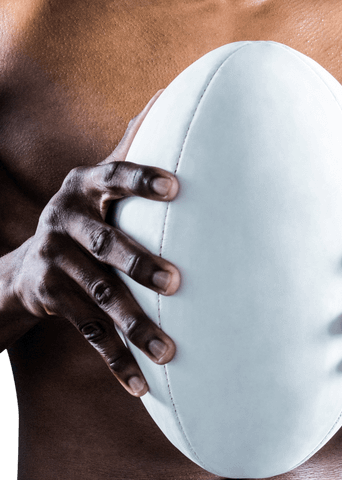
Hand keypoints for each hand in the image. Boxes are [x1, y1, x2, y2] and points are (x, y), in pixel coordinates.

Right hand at [10, 93, 179, 394]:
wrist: (26, 265)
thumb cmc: (87, 212)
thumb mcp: (98, 178)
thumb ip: (132, 142)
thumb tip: (165, 93)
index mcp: (84, 186)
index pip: (114, 178)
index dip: (143, 181)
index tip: (177, 187)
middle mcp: (64, 220)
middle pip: (105, 244)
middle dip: (139, 263)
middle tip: (176, 282)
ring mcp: (54, 262)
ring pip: (98, 297)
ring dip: (134, 326)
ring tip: (169, 351)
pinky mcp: (51, 299)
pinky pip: (87, 333)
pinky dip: (116, 361)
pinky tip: (142, 386)